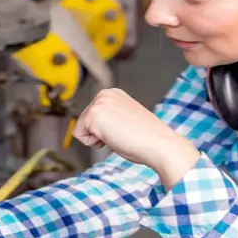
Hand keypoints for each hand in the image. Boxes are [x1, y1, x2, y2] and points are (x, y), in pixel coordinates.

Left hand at [72, 88, 199, 187]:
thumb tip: (100, 128)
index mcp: (113, 94)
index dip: (105, 130)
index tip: (123, 130)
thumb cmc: (147, 138)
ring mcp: (99, 102)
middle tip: (121, 134)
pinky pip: (79, 136)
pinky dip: (94, 143)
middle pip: (84, 122)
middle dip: (99, 133)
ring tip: (118, 135)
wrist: (159, 143)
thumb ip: (111, 119)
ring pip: (82, 128)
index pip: (93, 117)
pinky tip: (113, 138)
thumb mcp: (125, 120)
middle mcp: (105, 94)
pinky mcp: (94, 114)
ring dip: (98, 138)